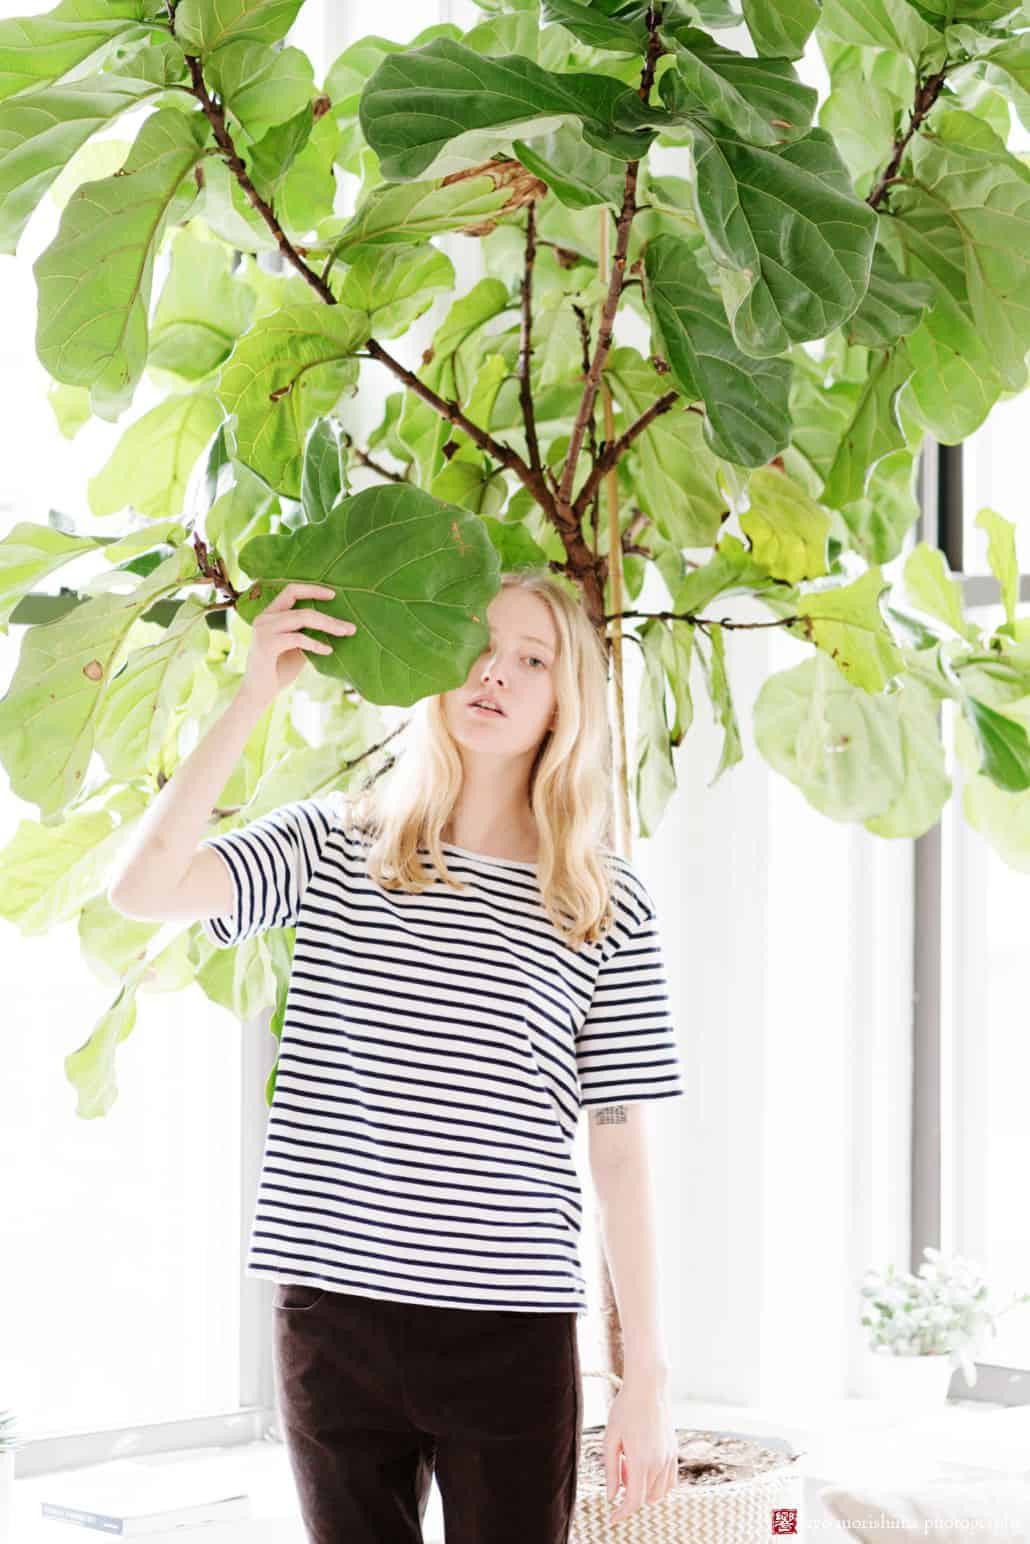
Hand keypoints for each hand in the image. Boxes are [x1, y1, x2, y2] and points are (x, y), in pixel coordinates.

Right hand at [237, 581, 355, 708]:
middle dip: (328, 616)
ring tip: (345, 633)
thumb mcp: (297, 648)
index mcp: (269, 615)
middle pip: (301, 607)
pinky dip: (315, 643)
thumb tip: (336, 625)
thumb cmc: (278, 671)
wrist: (258, 694)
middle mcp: (264, 618)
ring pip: (301, 618)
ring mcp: (263, 630)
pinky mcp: (267, 644)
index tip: (334, 595)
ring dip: (327, 625)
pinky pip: (298, 638)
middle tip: (350, 627)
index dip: (312, 589)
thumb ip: (308, 634)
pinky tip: (328, 650)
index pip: (291, 591)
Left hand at [603, 1373, 678, 1524]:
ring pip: (658, 1492)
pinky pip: (669, 1481)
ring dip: (643, 1488)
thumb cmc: (625, 1410)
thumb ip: (611, 1470)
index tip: (612, 1518)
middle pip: (645, 1498)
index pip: (633, 1501)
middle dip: (629, 1493)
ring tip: (630, 1462)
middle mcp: (659, 1463)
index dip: (622, 1513)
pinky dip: (657, 1484)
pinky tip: (644, 1467)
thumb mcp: (610, 1439)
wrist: (648, 1387)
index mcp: (641, 1461)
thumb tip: (611, 1497)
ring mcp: (669, 1458)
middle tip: (619, 1467)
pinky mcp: (674, 1452)